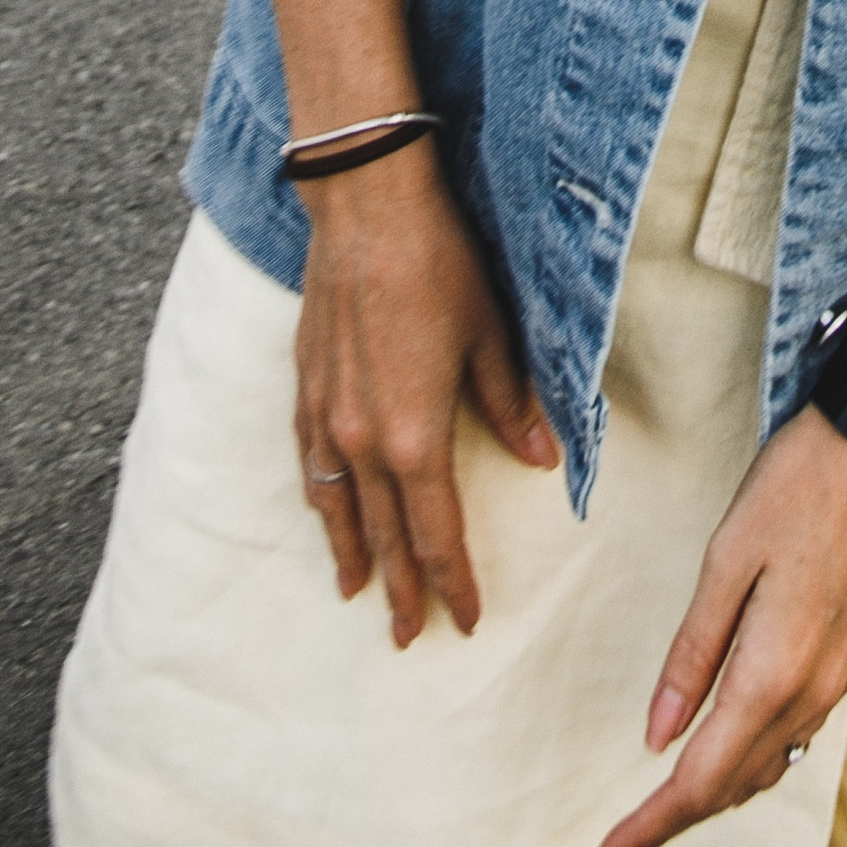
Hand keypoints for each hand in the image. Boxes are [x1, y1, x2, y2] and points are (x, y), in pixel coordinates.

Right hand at [293, 148, 557, 644]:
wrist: (366, 208)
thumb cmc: (438, 266)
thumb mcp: (492, 335)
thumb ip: (511, 404)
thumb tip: (541, 460)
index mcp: (415, 438)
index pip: (437, 534)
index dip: (453, 582)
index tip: (466, 621)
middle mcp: (363, 441)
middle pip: (384, 536)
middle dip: (401, 589)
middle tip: (408, 637)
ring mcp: (327, 417)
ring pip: (338, 509)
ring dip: (351, 555)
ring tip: (359, 593)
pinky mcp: (305, 388)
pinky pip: (311, 466)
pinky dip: (320, 501)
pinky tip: (325, 511)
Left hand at [591, 408, 846, 846]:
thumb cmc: (798, 485)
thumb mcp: (727, 559)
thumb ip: (692, 654)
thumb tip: (658, 736)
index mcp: (773, 670)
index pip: (700, 780)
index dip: (649, 829)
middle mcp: (815, 688)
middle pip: (737, 785)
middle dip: (675, 820)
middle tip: (621, 845)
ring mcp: (844, 674)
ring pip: (773, 762)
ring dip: (719, 791)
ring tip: (665, 805)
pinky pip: (801, 729)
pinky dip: (758, 754)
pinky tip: (732, 741)